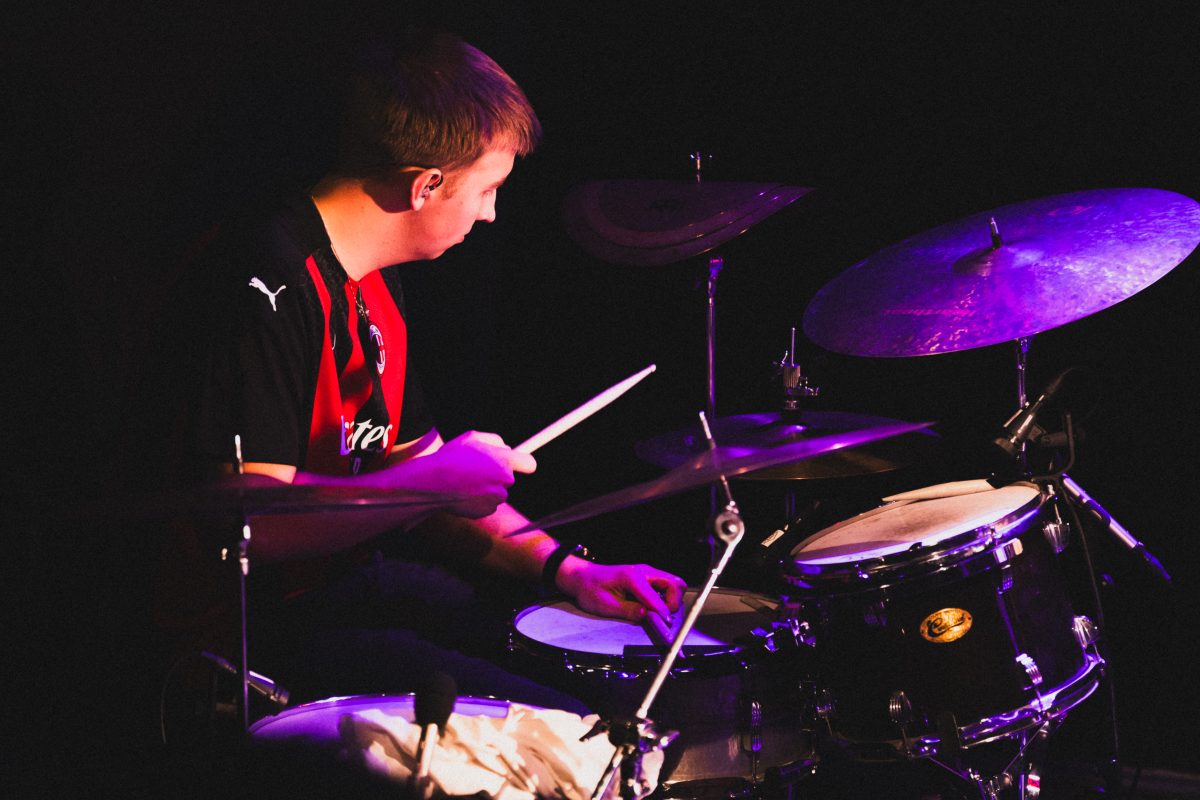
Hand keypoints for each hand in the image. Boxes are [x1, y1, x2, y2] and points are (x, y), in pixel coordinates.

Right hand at [392, 430, 535, 518]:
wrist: (433, 483)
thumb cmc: (451, 457)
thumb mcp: (471, 438)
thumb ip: (494, 440)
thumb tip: (508, 447)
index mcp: (503, 460)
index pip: (529, 463)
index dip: (524, 463)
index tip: (521, 464)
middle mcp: (504, 480)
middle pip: (509, 479)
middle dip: (497, 475)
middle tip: (476, 470)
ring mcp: (496, 497)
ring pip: (497, 492)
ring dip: (486, 488)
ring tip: (466, 482)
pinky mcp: (487, 510)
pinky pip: (487, 504)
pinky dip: (478, 500)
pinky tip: (464, 494)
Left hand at [557, 560, 686, 621]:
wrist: (582, 577)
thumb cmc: (590, 589)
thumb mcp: (606, 605)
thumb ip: (628, 610)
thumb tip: (646, 616)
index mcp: (632, 578)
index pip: (656, 598)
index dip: (663, 613)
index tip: (666, 625)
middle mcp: (643, 572)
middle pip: (675, 583)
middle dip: (674, 602)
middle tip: (664, 617)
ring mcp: (646, 573)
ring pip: (673, 583)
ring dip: (672, 599)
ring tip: (660, 613)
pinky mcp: (646, 577)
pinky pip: (665, 585)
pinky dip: (667, 597)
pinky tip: (655, 607)